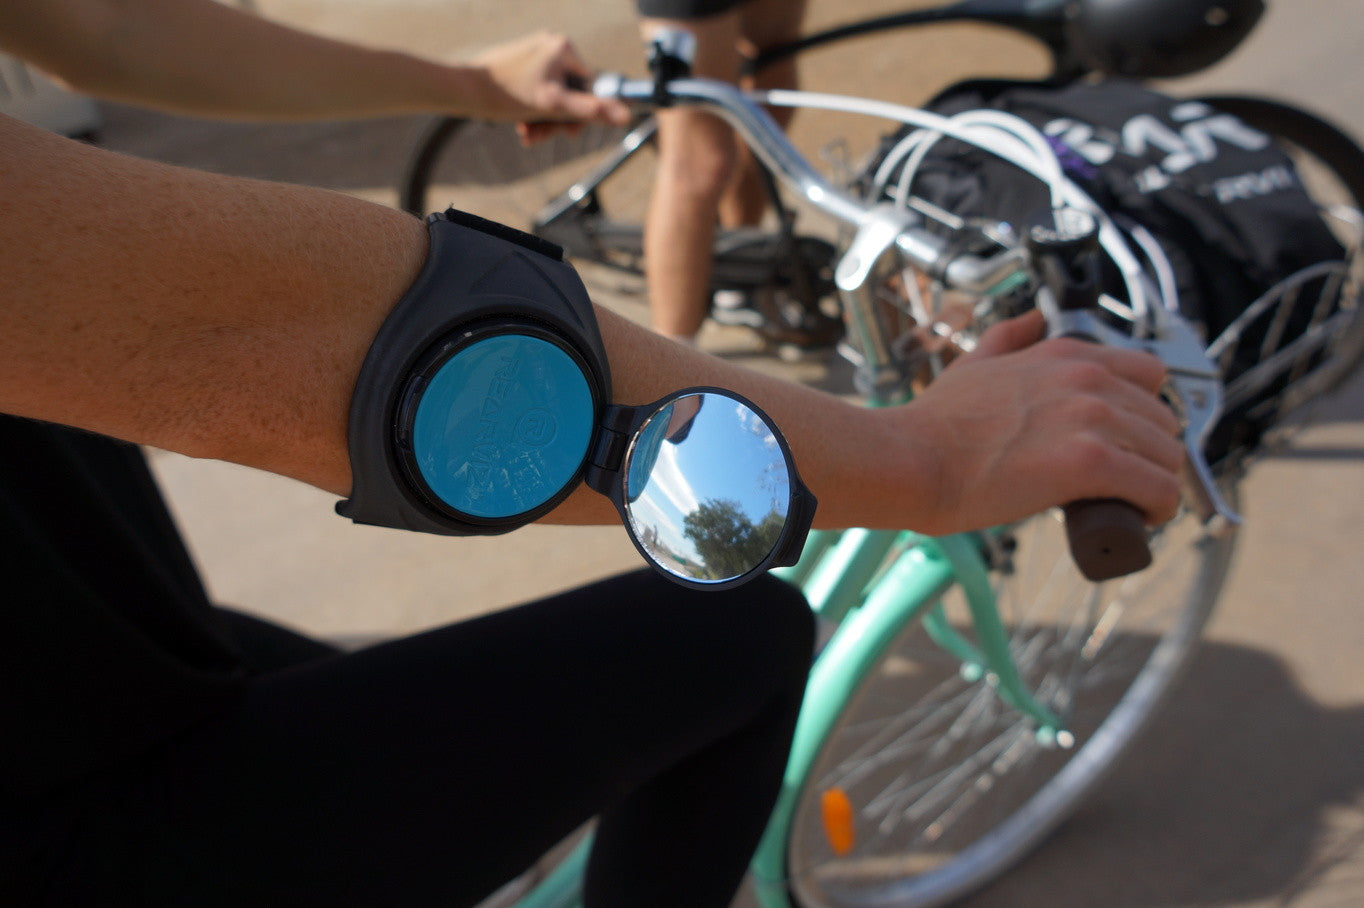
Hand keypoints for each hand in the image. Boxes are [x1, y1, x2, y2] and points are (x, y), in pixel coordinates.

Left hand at [468, 32, 629, 142]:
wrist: (464, 89)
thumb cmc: (507, 94)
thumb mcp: (553, 106)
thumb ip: (591, 111)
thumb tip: (626, 116)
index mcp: (563, 48)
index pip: (590, 86)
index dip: (583, 114)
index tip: (569, 133)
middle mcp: (551, 44)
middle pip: (570, 92)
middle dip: (556, 120)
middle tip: (540, 136)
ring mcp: (535, 52)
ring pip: (552, 95)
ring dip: (543, 120)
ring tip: (527, 133)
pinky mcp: (521, 62)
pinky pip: (537, 90)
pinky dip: (533, 110)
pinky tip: (521, 124)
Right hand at [898, 310, 1183, 534]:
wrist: (912, 460)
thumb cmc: (934, 424)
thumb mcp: (975, 363)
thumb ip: (1008, 337)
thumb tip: (1031, 318)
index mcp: (1065, 355)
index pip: (1148, 374)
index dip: (1141, 413)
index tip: (1124, 441)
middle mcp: (1087, 378)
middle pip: (1163, 419)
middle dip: (1148, 453)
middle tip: (1123, 482)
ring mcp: (1091, 418)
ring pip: (1168, 456)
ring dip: (1156, 483)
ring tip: (1130, 505)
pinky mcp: (1091, 463)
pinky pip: (1159, 489)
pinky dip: (1158, 509)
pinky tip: (1141, 520)